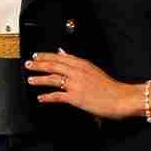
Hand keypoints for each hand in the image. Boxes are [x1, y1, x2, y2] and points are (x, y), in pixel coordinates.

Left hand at [25, 50, 141, 119]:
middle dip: (39, 64)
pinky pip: (57, 96)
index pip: (60, 57)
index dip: (46, 55)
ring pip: (53, 78)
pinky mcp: (76, 97)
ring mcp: (76, 84)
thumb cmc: (110, 87)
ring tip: (30, 79)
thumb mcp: (93, 70)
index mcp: (83, 64)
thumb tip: (63, 52)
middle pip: (54, 65)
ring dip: (40, 79)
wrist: (122, 98)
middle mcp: (78, 72)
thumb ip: (77, 62)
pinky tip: (41, 98)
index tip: (36, 55)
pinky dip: (47, 97)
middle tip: (28, 64)